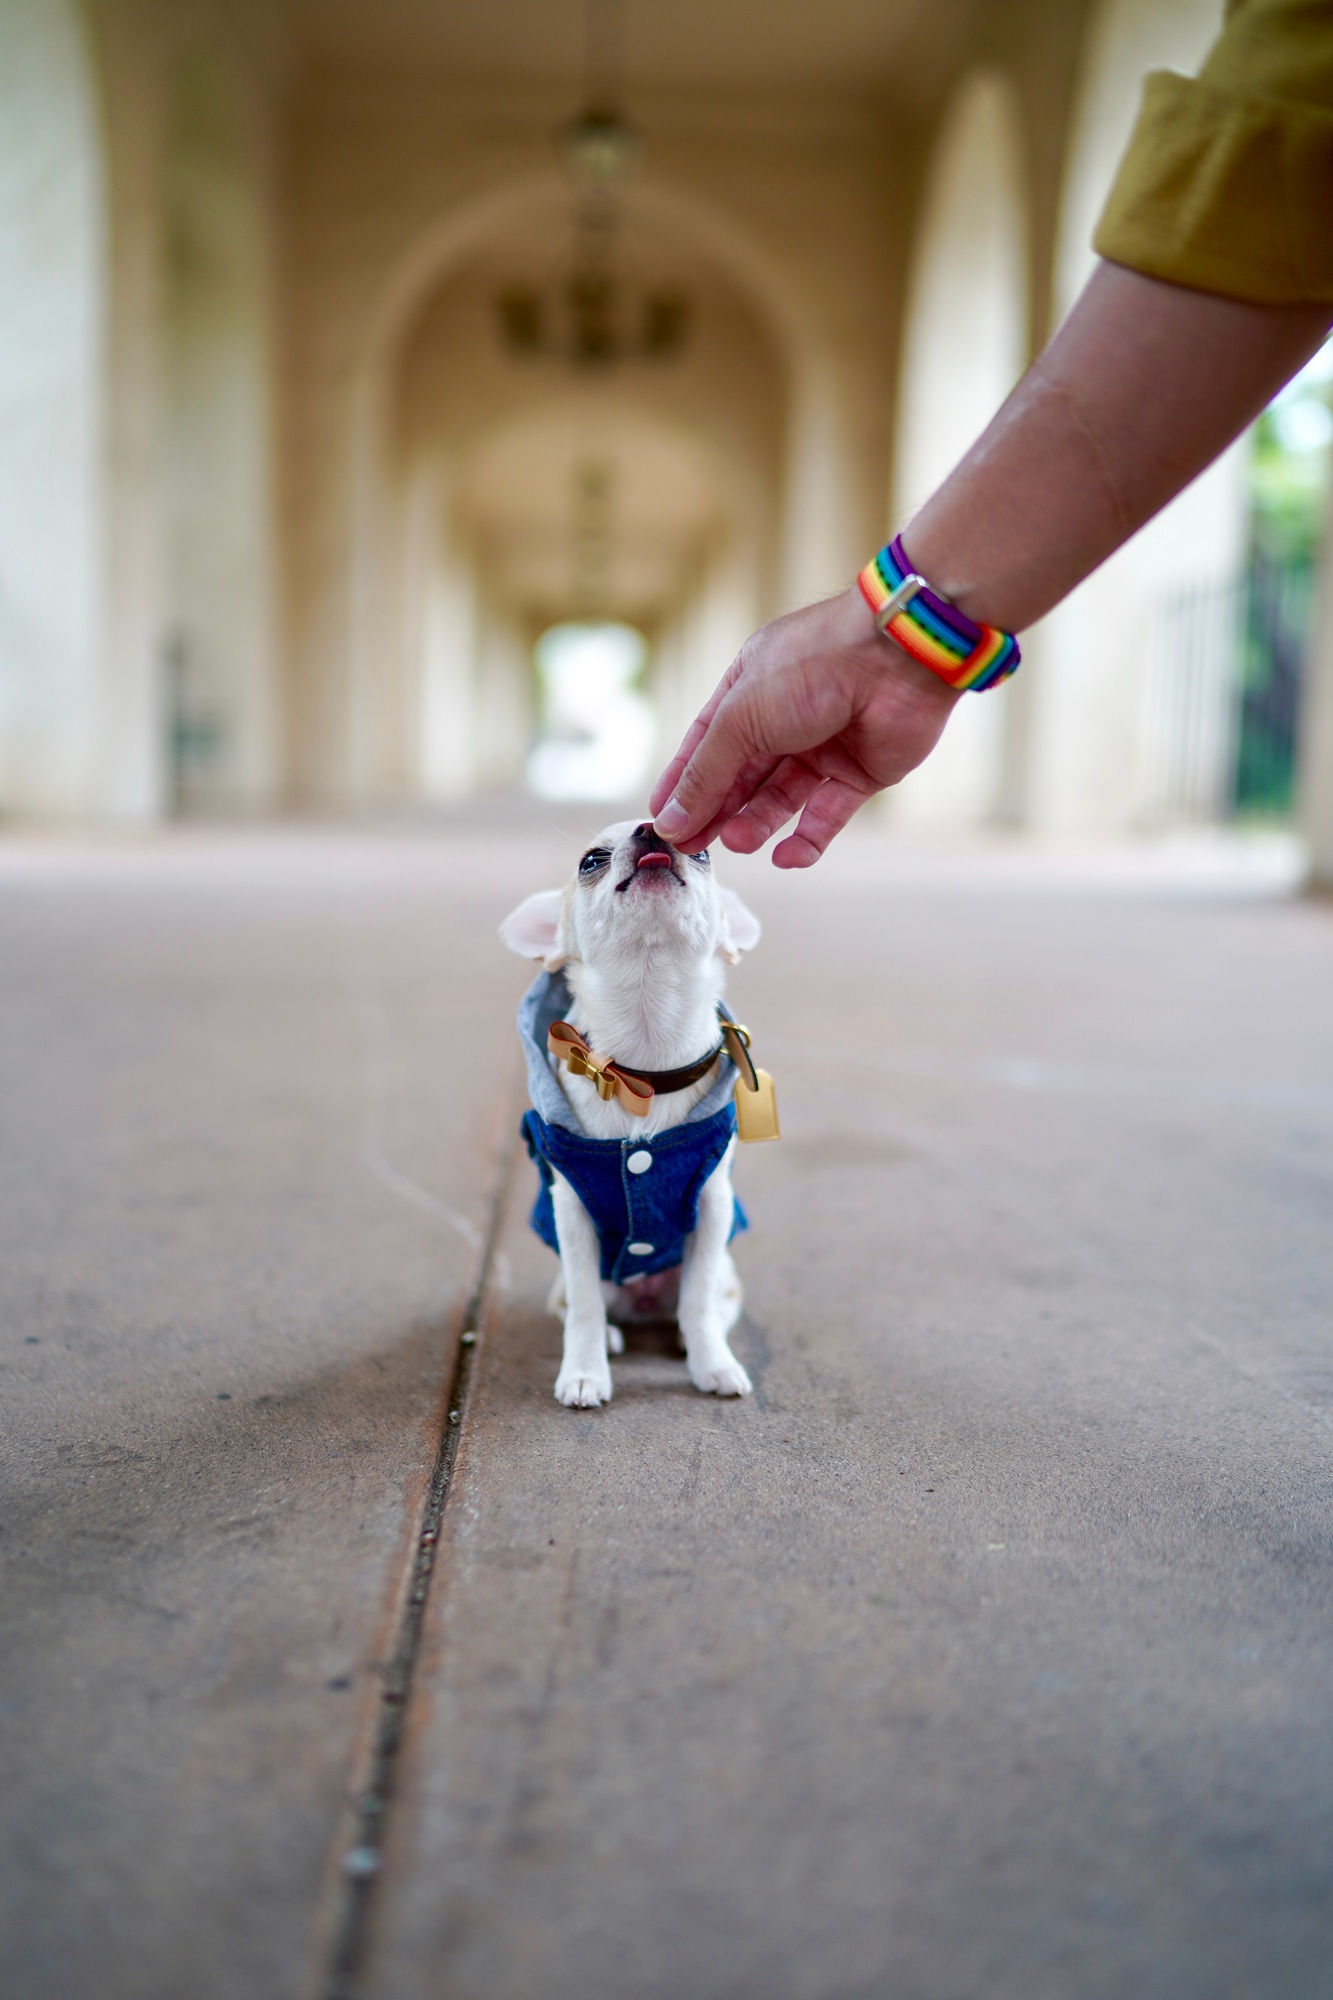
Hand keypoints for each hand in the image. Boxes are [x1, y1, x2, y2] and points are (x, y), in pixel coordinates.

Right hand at [650, 585, 958, 865]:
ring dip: (757, 822)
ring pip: (781, 797)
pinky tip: (785, 857)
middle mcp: (786, 714)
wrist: (897, 657)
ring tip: (738, 842)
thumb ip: (705, 773)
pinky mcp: (862, 771)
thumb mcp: (740, 718)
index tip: (662, 823)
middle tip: (692, 848)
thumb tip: (670, 820)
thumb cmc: (811, 668)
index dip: (683, 783)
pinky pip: (828, 813)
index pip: (705, 743)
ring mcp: (825, 744)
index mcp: (749, 687)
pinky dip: (808, 838)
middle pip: (741, 775)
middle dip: (716, 811)